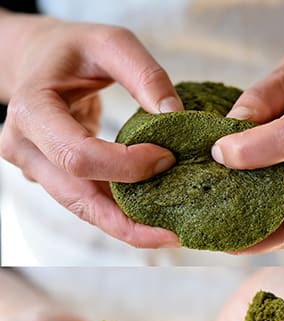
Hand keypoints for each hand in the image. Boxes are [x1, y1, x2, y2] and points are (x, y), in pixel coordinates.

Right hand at [0, 14, 181, 247]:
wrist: (38, 59)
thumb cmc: (75, 49)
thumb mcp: (111, 42)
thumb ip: (145, 74)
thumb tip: (176, 115)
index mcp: (32, 111)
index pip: (78, 156)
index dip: (125, 167)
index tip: (168, 157)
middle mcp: (26, 149)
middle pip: (79, 199)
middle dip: (130, 221)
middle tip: (178, 233)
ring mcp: (36, 169)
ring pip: (85, 211)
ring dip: (130, 228)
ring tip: (173, 236)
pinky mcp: (55, 180)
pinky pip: (91, 205)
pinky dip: (124, 216)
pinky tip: (158, 222)